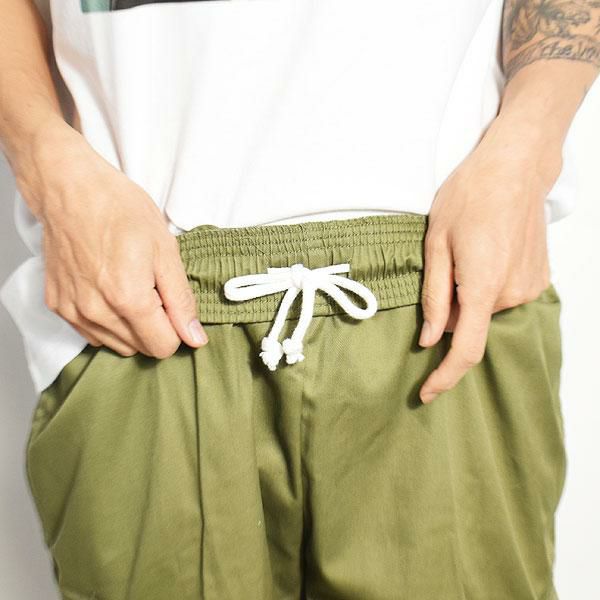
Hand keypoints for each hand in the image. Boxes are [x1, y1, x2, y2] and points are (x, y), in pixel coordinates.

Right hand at [27, 123, 207, 357]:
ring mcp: (73, 311)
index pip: (163, 347)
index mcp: (129, 299)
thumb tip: (195, 338)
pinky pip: (92, 333)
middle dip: (154, 326)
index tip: (171, 303)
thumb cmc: (120, 210)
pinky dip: (107, 321)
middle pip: (140, 349)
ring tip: (129, 286)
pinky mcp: (57, 305)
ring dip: (131, 327)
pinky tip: (108, 290)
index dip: (175, 328)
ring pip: (116, 345)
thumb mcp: (165, 250)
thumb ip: (181, 300)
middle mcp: (97, 313)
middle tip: (150, 288)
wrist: (70, 188)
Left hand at [418, 113, 561, 403]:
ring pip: (486, 310)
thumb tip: (429, 337)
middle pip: (470, 324)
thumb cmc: (470, 197)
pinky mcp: (539, 279)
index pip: (464, 349)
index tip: (426, 393)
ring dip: (469, 295)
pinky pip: (502, 297)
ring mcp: (530, 287)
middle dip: (450, 312)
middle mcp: (512, 293)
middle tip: (445, 268)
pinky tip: (484, 254)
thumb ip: (434, 297)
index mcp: (482, 286)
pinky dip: (486, 288)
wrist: (516, 168)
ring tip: (467, 253)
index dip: (444, 377)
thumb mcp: (435, 244)